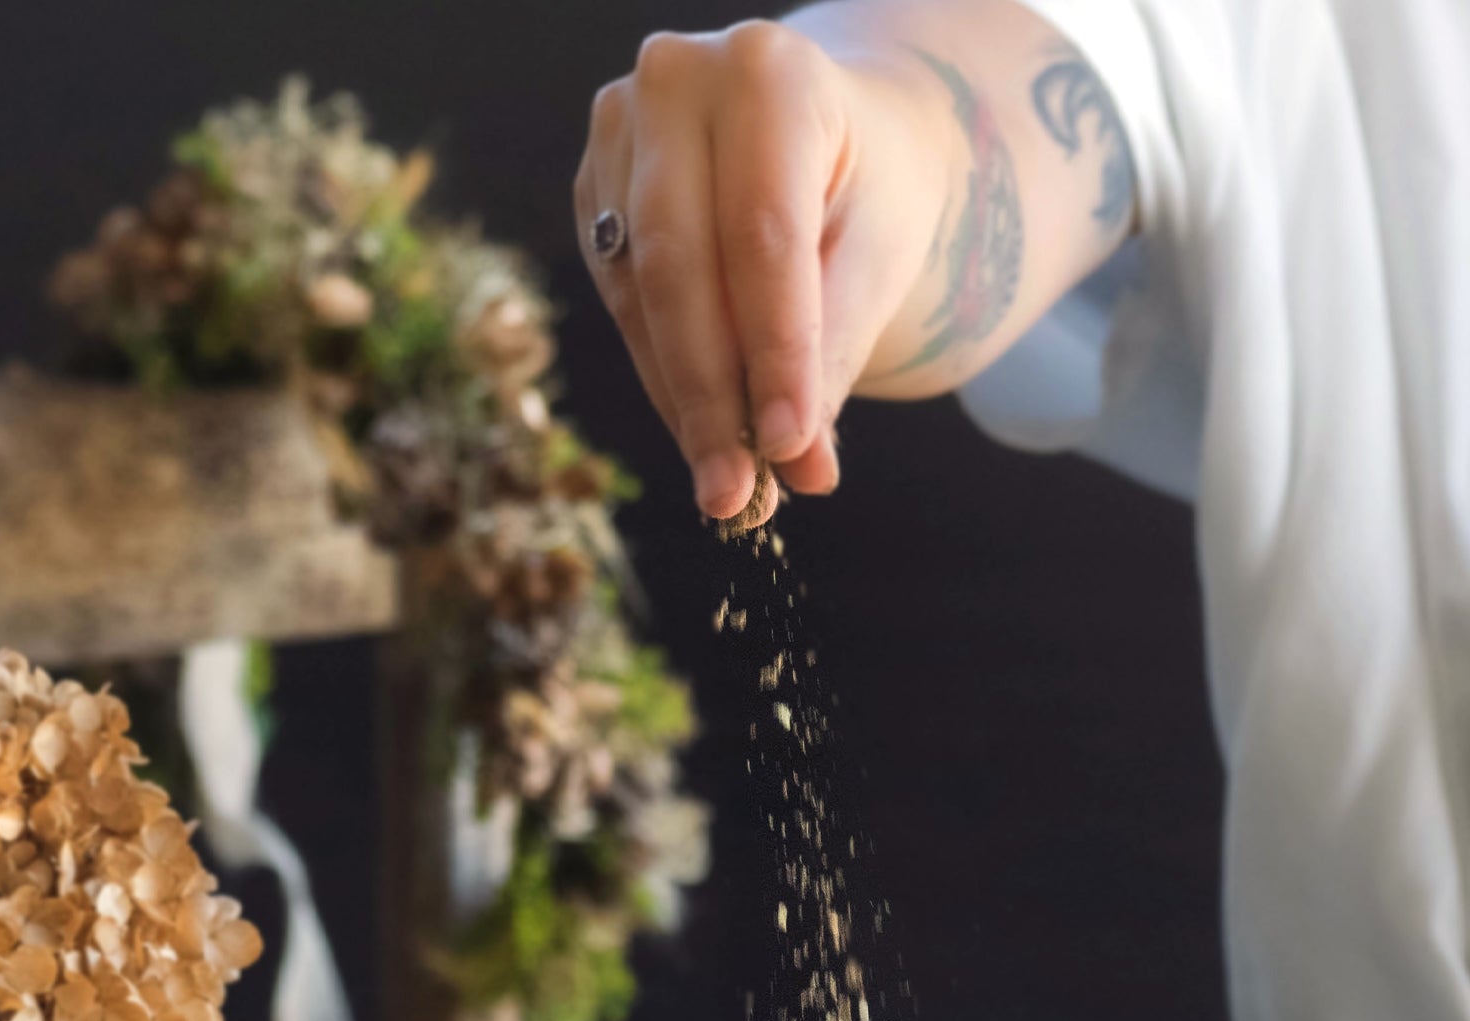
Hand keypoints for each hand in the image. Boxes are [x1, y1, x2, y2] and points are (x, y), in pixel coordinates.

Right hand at [575, 19, 946, 521]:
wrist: (830, 134)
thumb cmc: (866, 188)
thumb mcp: (876, 256)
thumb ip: (832, 355)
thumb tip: (797, 468)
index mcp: (767, 74)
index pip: (763, 235)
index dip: (774, 353)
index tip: (789, 450)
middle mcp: (675, 81)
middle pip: (680, 267)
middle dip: (711, 398)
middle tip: (734, 497)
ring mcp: (618, 130)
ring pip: (641, 294)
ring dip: (683, 401)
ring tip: (727, 483)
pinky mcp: (593, 186)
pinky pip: (622, 301)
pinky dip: (665, 375)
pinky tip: (701, 429)